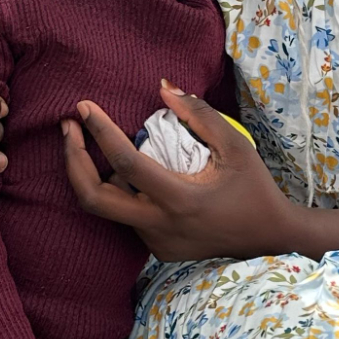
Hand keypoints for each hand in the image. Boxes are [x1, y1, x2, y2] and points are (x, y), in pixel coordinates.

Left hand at [61, 83, 315, 260]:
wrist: (270, 239)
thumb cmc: (255, 188)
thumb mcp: (236, 146)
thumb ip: (199, 115)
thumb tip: (163, 88)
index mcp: (179, 199)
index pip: (125, 163)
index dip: (99, 132)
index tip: (83, 107)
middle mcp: (160, 225)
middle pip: (93, 198)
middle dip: (72, 161)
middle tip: (68, 128)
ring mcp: (156, 242)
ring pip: (111, 208)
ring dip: (103, 174)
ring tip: (107, 145)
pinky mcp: (158, 251)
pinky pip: (129, 218)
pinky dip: (126, 192)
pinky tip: (137, 174)